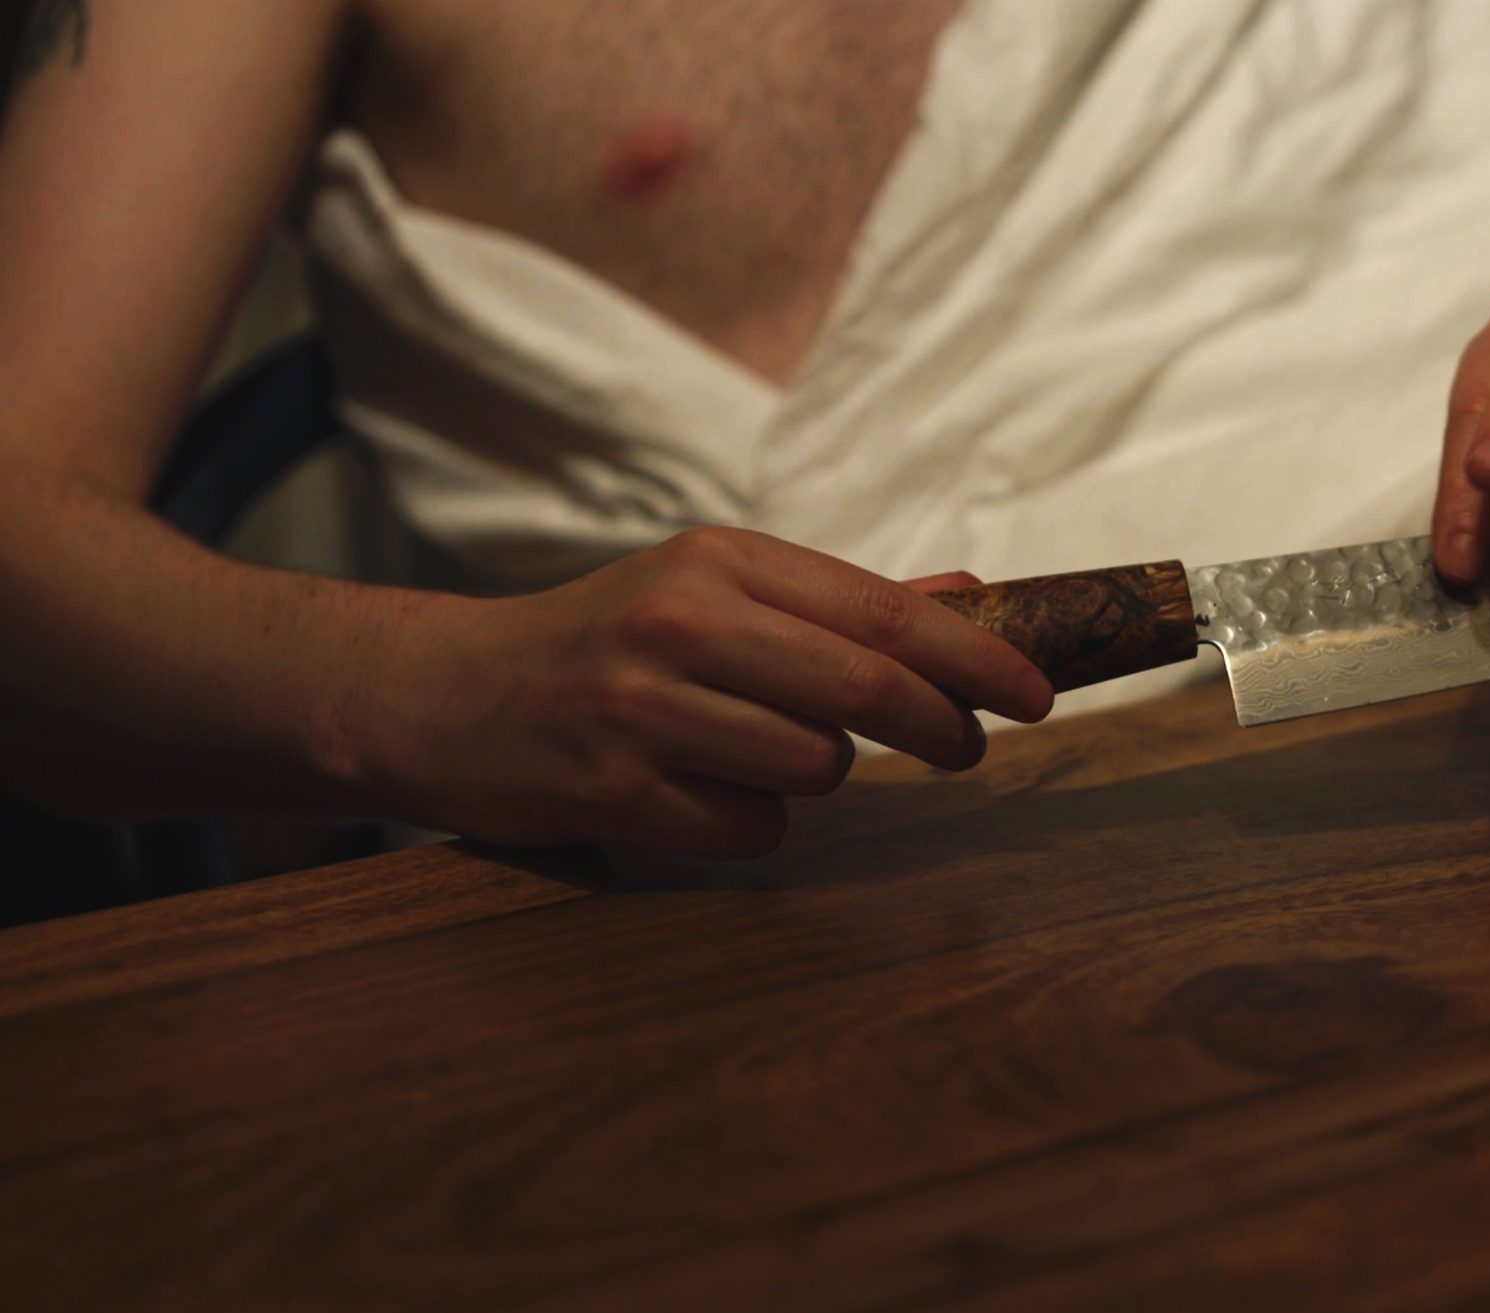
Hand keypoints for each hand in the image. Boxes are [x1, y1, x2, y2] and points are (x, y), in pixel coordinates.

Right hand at [359, 527, 1053, 857]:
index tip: (1039, 696)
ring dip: (815, 774)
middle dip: (937, 727)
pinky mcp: (611, 789)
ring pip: (811, 764)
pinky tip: (694, 794)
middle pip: (865, 686)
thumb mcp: (713, 592)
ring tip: (757, 754)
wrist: (440, 694)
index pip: (886, 609)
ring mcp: (641, 706)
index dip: (978, 658)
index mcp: (721, 561)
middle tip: (965, 752)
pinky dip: (746, 822)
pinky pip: (747, 828)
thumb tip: (974, 591)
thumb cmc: (603, 641)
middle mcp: (681, 620)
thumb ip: (841, 602)